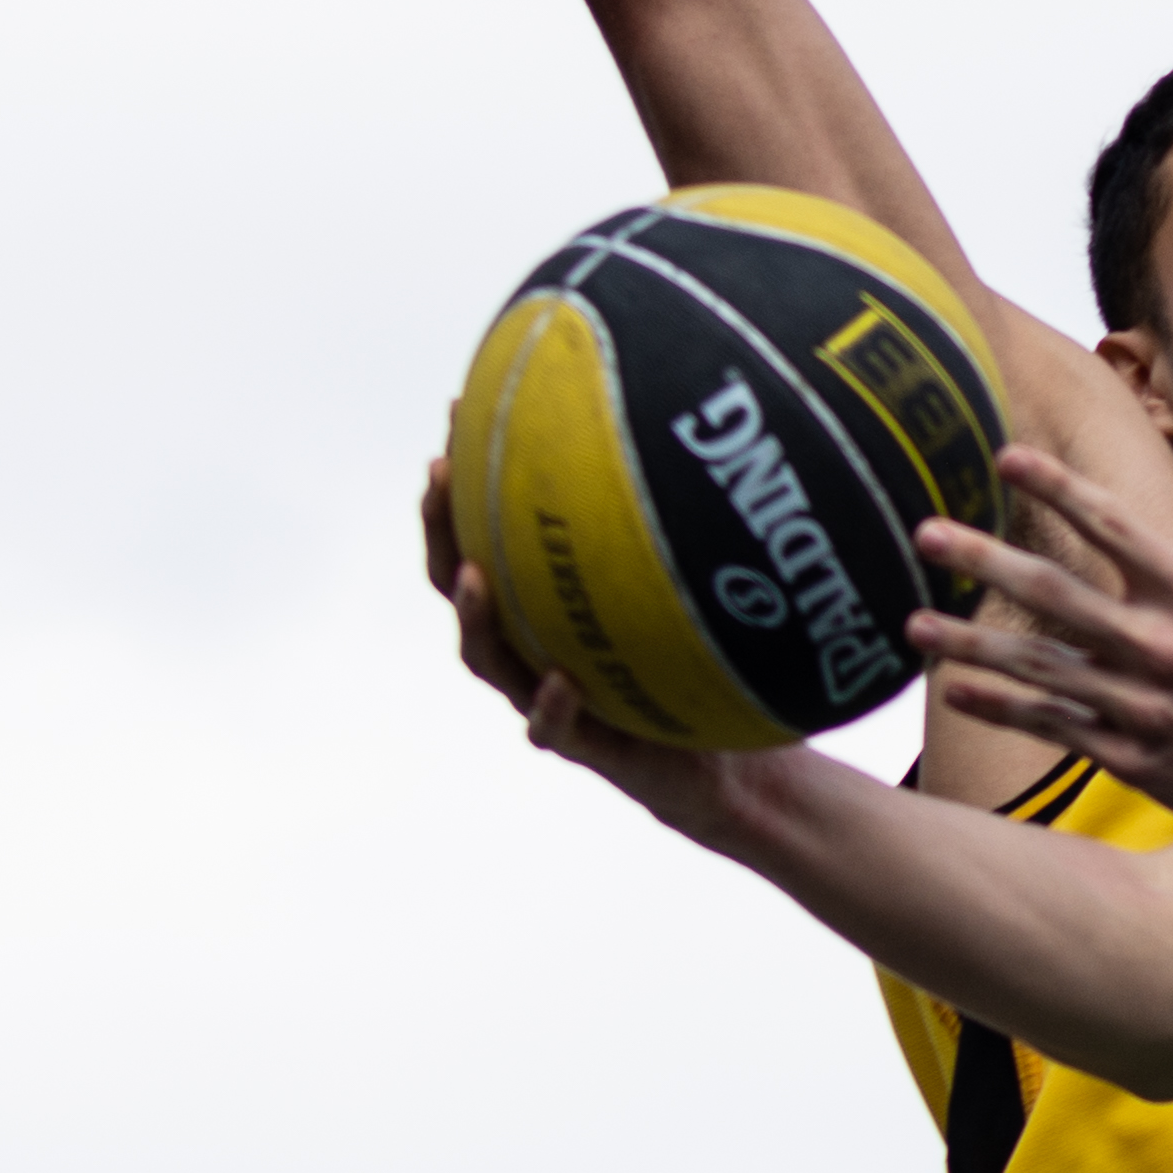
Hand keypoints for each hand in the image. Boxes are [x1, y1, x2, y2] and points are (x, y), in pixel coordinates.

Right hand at [422, 458, 740, 837]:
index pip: (485, 530)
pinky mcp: (586, 748)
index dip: (465, 476)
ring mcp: (549, 697)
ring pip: (490, 658)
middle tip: (438, 477)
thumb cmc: (713, 662)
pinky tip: (561, 682)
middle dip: (442, 530)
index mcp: (547, 602)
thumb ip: (694, 522)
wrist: (734, 764)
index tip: (456, 409)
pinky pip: (555, 731)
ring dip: (476, 617)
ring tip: (473, 576)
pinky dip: (551, 708)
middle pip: (461, 584)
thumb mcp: (705, 584)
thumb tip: (725, 424)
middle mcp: (535, 645)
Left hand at [912, 431, 1172, 853]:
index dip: (1057, 487)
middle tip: (922, 530)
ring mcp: (1139, 705)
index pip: (1114, 526)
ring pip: (1038, 668)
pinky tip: (953, 690)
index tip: (1004, 454)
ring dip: (969, 642)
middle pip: (1055, 594)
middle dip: (984, 559)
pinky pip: (1052, 725)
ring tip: (911, 622)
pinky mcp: (1129, 755)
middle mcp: (1160, 645)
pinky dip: (1001, 708)